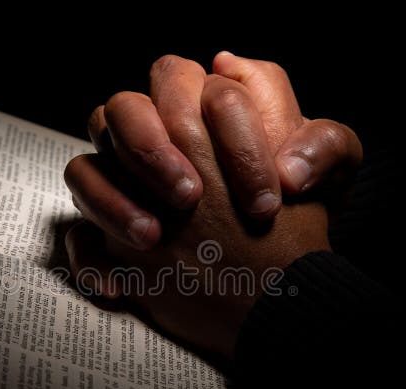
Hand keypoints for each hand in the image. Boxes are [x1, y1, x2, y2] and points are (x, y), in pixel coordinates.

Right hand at [64, 54, 361, 356]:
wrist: (276, 286)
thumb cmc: (299, 222)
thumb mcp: (329, 184)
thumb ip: (325, 148)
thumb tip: (283, 157)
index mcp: (203, 112)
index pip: (195, 86)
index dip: (232, 139)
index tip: (265, 199)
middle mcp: (157, 143)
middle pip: (121, 110)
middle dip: (151, 148)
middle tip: (189, 197)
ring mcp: (127, 190)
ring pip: (83, 169)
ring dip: (111, 199)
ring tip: (151, 237)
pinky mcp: (110, 239)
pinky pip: (76, 239)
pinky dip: (90, 259)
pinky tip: (119, 285)